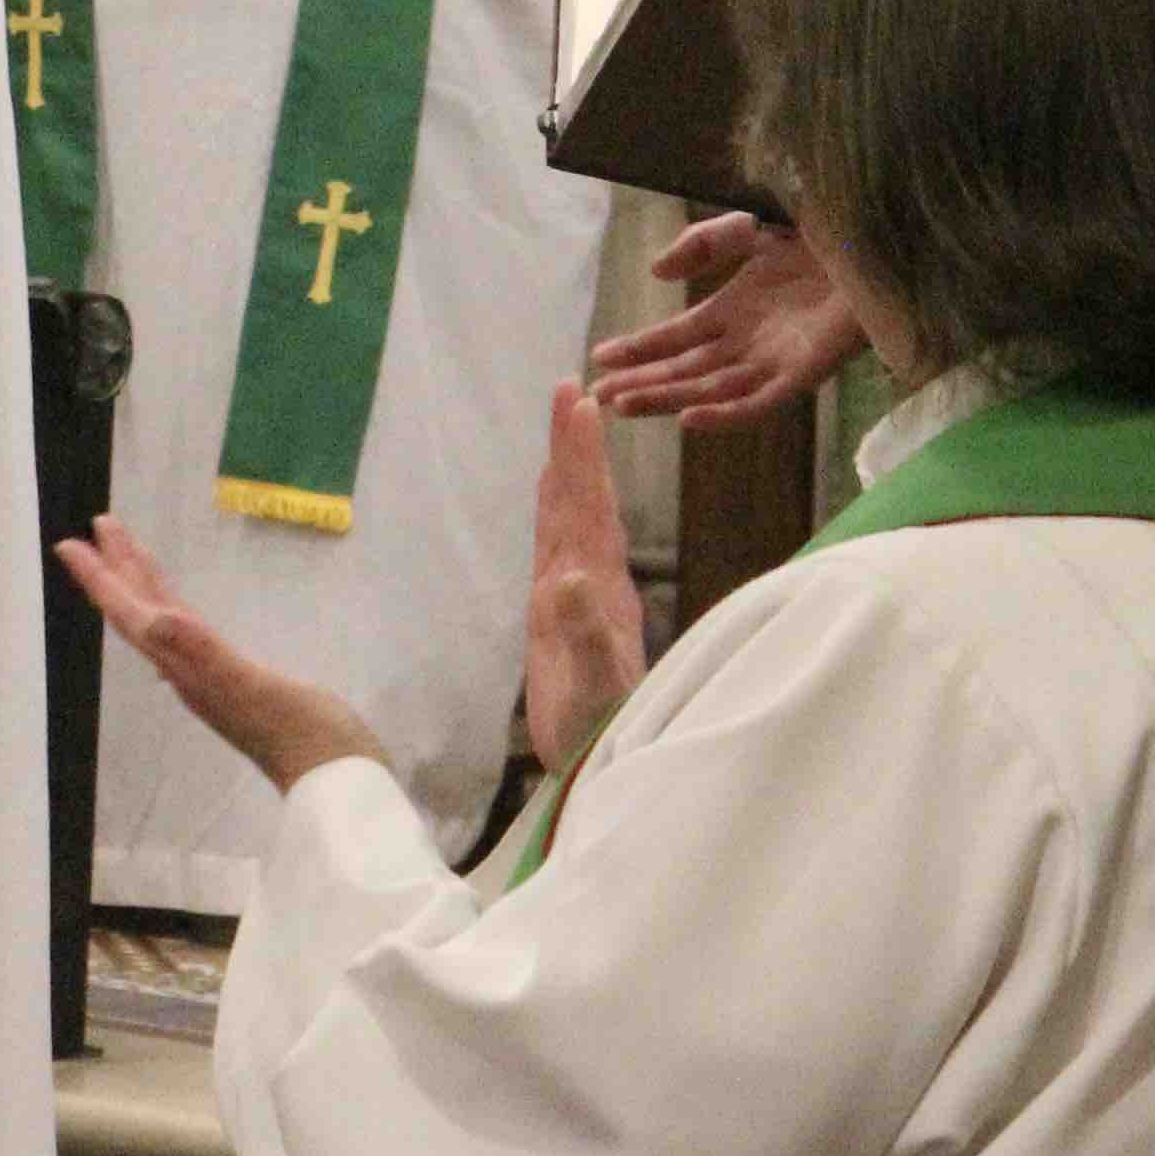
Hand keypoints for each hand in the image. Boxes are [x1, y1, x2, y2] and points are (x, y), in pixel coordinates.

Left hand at [57, 514, 383, 794]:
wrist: (338, 781)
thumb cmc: (307, 735)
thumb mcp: (256, 690)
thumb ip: (205, 654)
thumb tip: (155, 619)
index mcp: (191, 669)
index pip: (135, 616)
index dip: (102, 580)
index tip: (69, 544)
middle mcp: (191, 674)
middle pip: (141, 614)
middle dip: (117, 570)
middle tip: (98, 524)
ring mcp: (212, 679)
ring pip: (162, 623)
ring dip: (141, 585)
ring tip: (126, 551)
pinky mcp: (236, 683)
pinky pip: (188, 635)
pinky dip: (172, 609)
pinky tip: (171, 610)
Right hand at [526, 383, 641, 769]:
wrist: (602, 768)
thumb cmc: (598, 731)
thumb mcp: (593, 684)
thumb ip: (584, 633)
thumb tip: (570, 577)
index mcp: (597, 587)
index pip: (588, 507)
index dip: (582, 457)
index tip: (581, 403)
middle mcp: (592, 581)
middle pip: (582, 499)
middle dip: (575, 445)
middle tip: (570, 387)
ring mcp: (580, 597)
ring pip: (572, 518)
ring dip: (567, 471)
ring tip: (565, 426)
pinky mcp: (563, 616)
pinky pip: (558, 547)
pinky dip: (554, 514)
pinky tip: (551, 503)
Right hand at [588, 215, 865, 428]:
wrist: (879, 240)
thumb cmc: (824, 233)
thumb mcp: (750, 228)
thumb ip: (702, 245)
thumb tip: (656, 274)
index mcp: (734, 309)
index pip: (676, 337)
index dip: (638, 348)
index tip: (598, 358)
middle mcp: (749, 341)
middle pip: (685, 370)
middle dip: (642, 382)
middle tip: (599, 396)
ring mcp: (774, 359)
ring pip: (711, 389)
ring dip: (668, 398)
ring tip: (626, 405)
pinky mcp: (804, 372)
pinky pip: (760, 402)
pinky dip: (725, 413)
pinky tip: (690, 417)